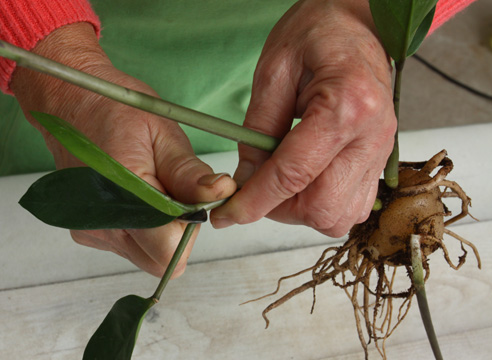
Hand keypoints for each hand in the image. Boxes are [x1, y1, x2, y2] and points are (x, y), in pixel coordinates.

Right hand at [11, 23, 235, 277]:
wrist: (72, 105)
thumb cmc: (118, 113)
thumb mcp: (163, 134)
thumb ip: (189, 172)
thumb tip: (221, 194)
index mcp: (121, 195)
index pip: (169, 251)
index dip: (190, 230)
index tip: (192, 200)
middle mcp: (101, 224)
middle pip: (161, 259)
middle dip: (178, 232)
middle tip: (173, 190)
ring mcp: (92, 232)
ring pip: (148, 254)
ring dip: (162, 230)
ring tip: (153, 187)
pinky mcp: (89, 232)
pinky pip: (132, 245)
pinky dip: (145, 229)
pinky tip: (137, 195)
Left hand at [210, 0, 395, 236]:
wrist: (359, 25)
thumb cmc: (318, 34)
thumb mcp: (273, 71)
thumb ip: (257, 130)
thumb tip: (246, 180)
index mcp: (347, 105)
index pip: (293, 174)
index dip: (254, 201)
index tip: (227, 214)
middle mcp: (373, 137)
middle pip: (321, 208)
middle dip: (279, 210)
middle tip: (258, 189)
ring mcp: (382, 152)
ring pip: (338, 217)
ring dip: (301, 211)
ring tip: (283, 181)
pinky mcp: (381, 161)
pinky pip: (352, 208)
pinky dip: (323, 206)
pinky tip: (307, 180)